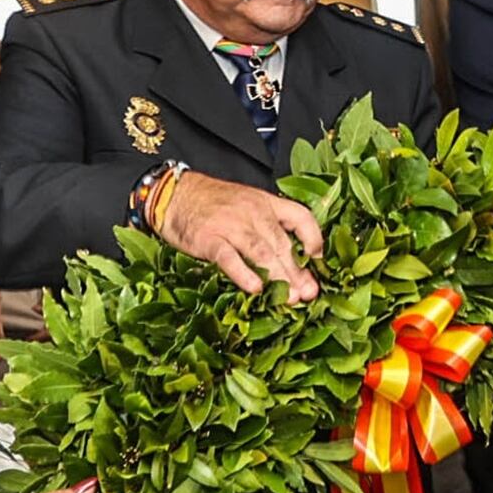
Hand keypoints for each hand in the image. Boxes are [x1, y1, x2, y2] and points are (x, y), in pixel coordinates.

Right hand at [153, 169, 324, 303]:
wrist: (175, 194)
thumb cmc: (214, 205)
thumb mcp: (248, 206)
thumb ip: (270, 228)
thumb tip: (295, 262)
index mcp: (267, 203)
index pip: (300, 216)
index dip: (314, 238)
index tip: (317, 259)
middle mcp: (253, 212)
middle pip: (283, 243)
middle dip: (298, 272)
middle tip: (309, 294)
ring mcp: (231, 225)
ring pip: (262, 253)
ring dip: (279, 277)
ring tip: (291, 298)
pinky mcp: (209, 239)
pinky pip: (230, 258)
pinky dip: (244, 274)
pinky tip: (256, 290)